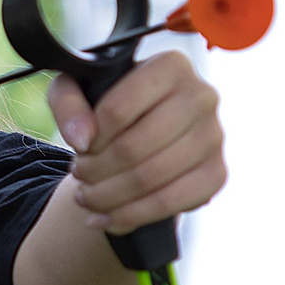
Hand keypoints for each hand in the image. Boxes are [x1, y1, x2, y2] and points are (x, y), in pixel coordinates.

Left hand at [47, 51, 226, 234]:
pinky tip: (106, 218)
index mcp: (171, 66)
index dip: (90, 136)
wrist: (145, 130)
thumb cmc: (109, 104)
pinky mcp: (216, 173)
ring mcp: (214, 136)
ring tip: (87, 196)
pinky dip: (130, 217)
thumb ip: (68, 102)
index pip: (117, 109)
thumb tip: (83, 138)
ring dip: (107, 197)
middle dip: (94, 171)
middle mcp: (201, 96)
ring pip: (150, 179)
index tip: (80, 146)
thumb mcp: (77, 89)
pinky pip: (170, 203)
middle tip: (79, 175)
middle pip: (132, 148)